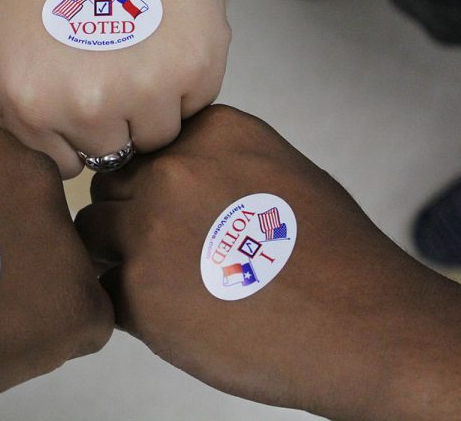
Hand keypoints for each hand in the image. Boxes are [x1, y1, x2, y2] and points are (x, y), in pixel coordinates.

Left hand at [0, 0, 229, 177]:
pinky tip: (165, 40)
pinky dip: (185, 83)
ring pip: (156, 137)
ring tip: (138, 54)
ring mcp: (148, 89)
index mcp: (31, 102)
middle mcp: (88, 106)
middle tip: (109, 69)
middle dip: (109, 122)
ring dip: (150, 107)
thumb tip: (1, 156)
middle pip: (110, 154)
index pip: (63, 164)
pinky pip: (196, 107)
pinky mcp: (199, 67)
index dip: (71, 132)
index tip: (77, 94)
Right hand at [0, 118, 112, 419]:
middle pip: (53, 226)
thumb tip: (17, 222)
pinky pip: (88, 321)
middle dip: (26, 262)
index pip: (24, 187)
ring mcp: (59, 232)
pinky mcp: (77, 298)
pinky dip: (53, 341)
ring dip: (40, 300)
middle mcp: (33, 171)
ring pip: (72, 274)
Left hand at [75, 105, 460, 420]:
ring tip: (171, 283)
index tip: (171, 210)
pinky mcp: (140, 292)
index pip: (140, 149)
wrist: (366, 326)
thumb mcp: (275, 168)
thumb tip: (159, 168)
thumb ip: (211, 159)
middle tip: (169, 252)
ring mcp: (150, 231)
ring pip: (93, 235)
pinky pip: (104, 290)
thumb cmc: (333, 254)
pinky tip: (177, 314)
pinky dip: (128, 305)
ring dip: (117, 257)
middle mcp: (171, 172)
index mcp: (208, 133)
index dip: (148, 184)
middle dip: (127, 217)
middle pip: (109, 188)